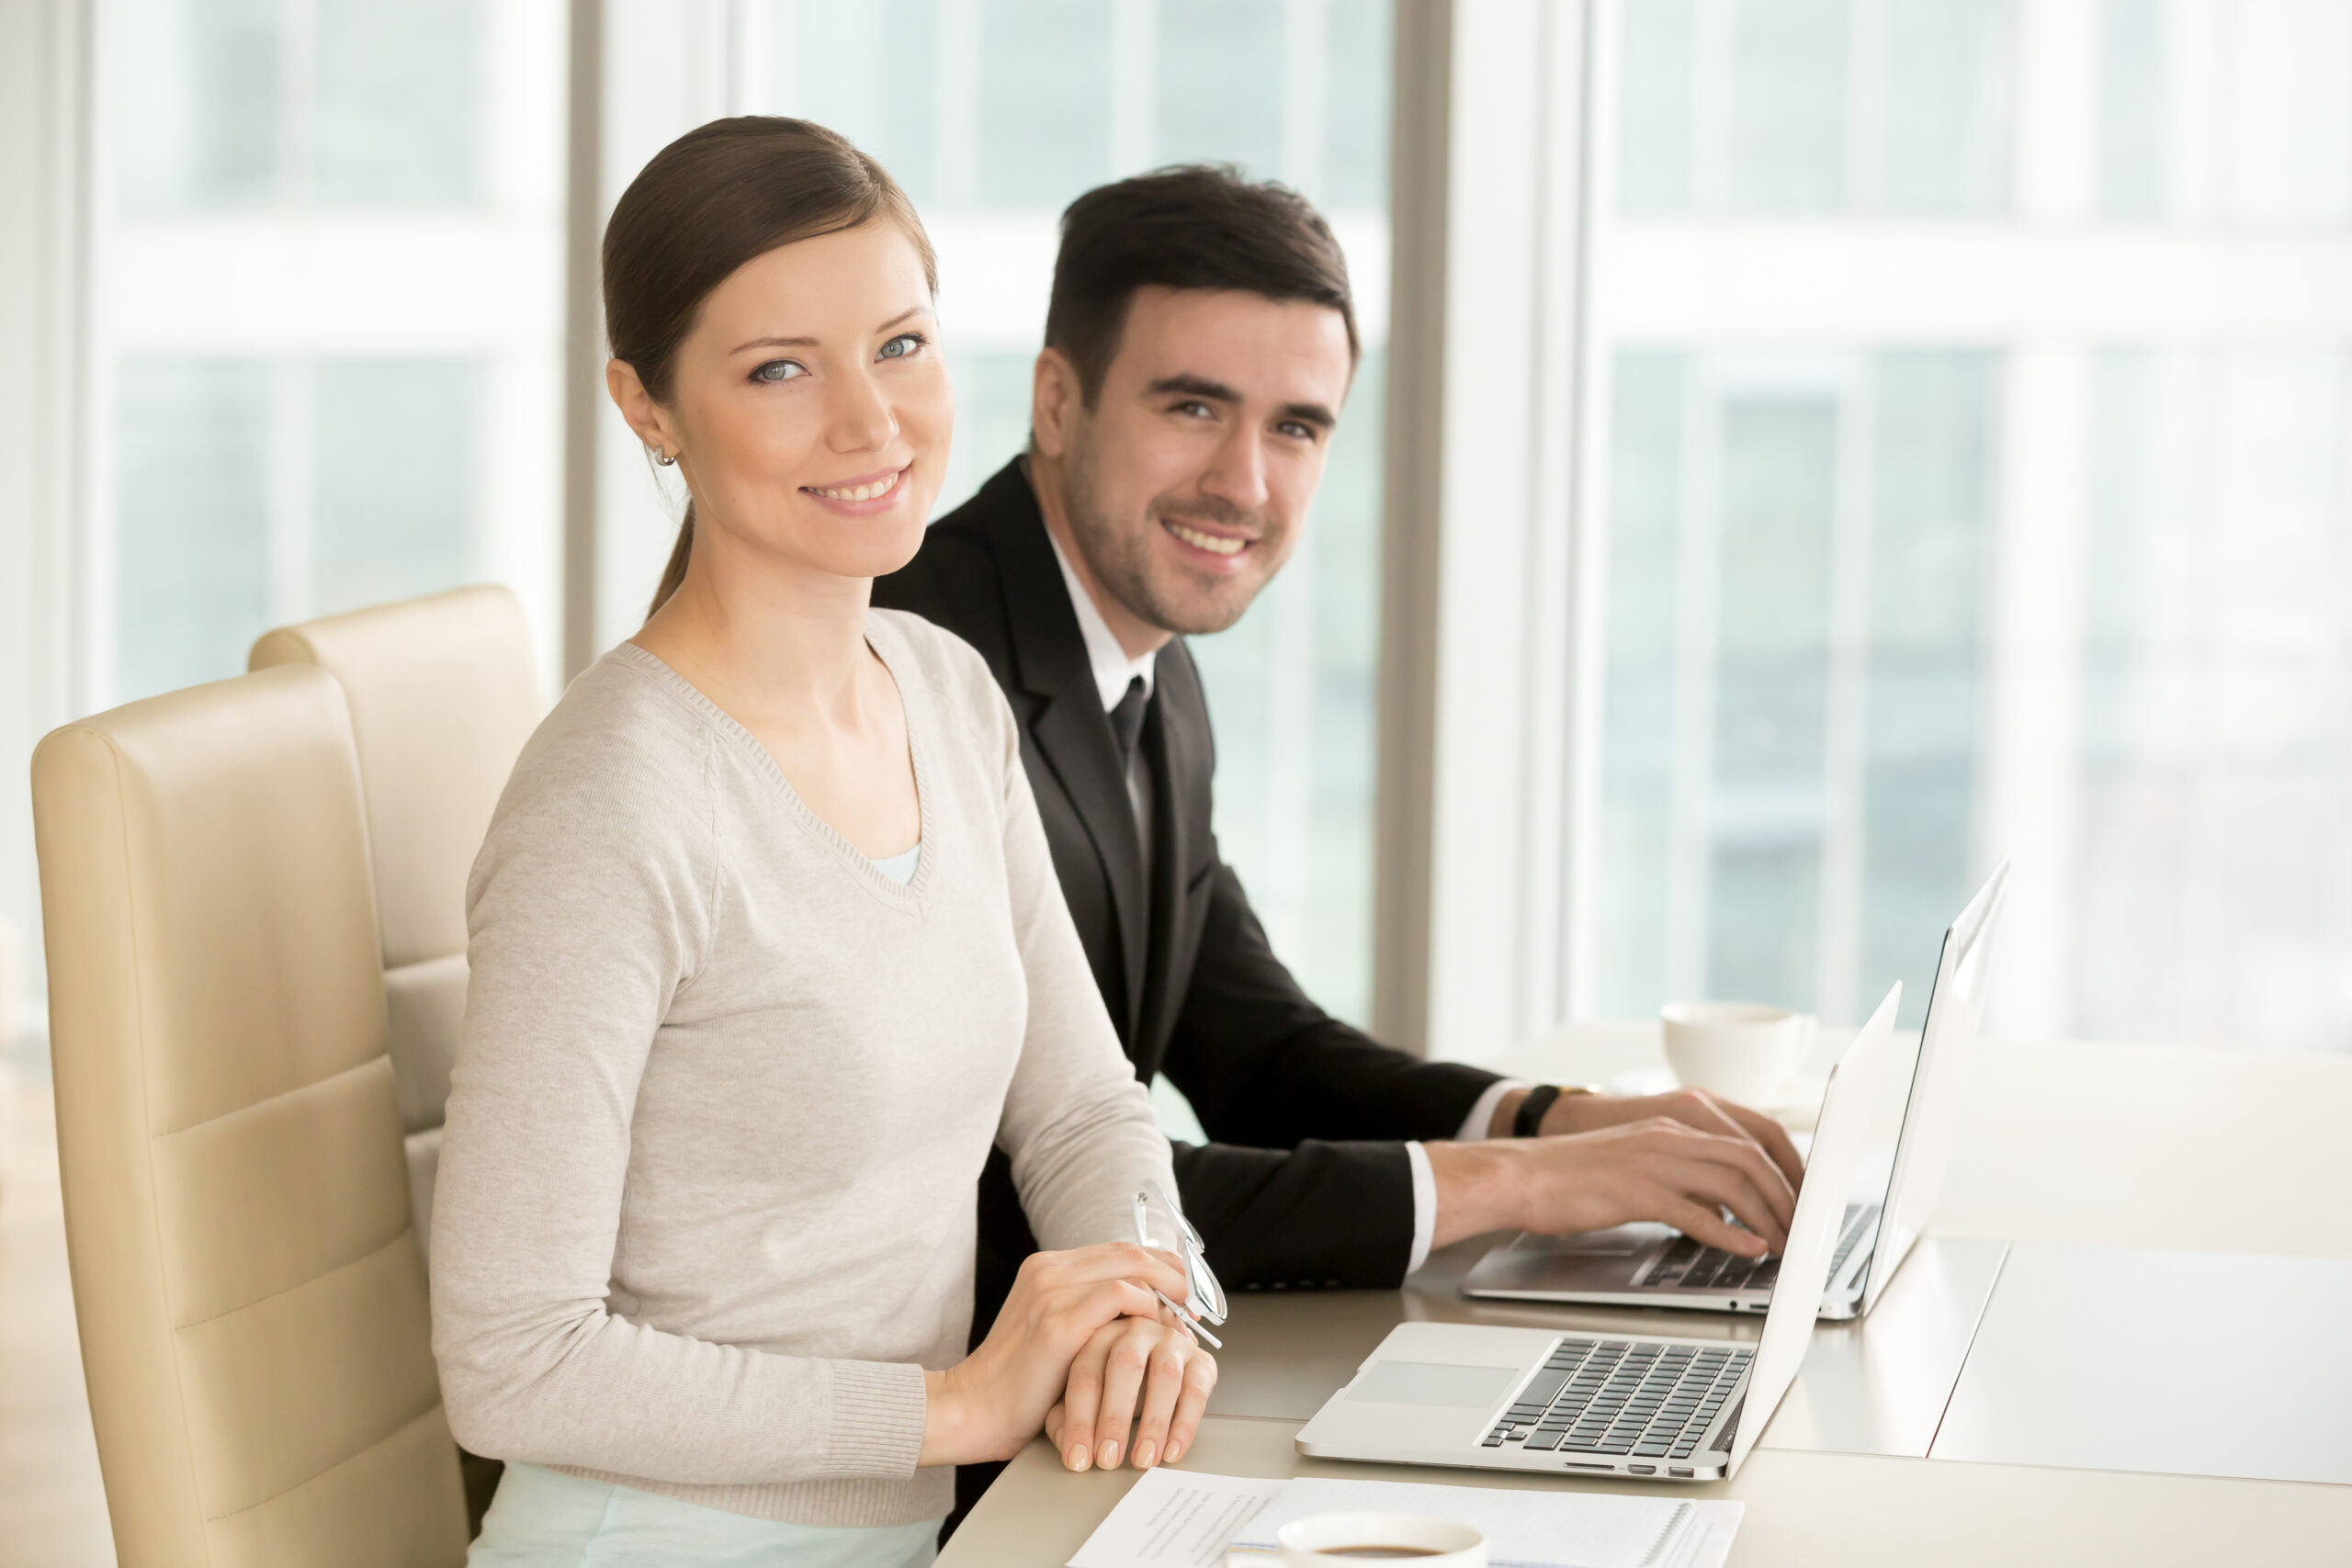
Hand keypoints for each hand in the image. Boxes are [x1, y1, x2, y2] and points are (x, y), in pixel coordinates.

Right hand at [918, 1243, 1188, 1466]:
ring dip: (1168, 1292)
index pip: (1120, 1250)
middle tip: (1199, 1301)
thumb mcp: (1055, 1332)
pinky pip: (1122, 1296)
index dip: (1161, 1265)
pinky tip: (1156, 1332)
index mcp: (1046, 1267)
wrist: (973, 1408)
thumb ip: (1090, 1312)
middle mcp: (1049, 1269)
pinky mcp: (1059, 1321)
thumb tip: (1149, 1309)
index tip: (1187, 1289)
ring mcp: (1052, 1291)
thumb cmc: (1018, 1383)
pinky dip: (1149, 1309)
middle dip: (1175, 1274)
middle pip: (1131, 1251)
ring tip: (1185, 1320)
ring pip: (1132, 1268)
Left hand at [1043, 1306, 1217, 1471]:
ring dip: (1154, 1422)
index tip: (1078, 1458)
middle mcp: (1137, 1330)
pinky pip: (1196, 1390)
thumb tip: (1065, 1444)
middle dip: (1115, 1417)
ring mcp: (1171, 1341)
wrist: (1153, 1369)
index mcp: (1100, 1334)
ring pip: (1165, 1376)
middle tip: (1108, 1458)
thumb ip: (1064, 1419)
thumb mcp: (1083, 1399)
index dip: (1080, 1420)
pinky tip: (1171, 1452)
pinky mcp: (1201, 1360)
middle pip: (1125, 1366)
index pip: (1086, 1373)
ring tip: (1143, 1460)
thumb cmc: (1112, 1385)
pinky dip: (1185, 1424)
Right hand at [1424, 1115, 1798, 1256]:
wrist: (1522, 1175)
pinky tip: (1745, 1249)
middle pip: (1751, 1157)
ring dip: (1767, 1217)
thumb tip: (1722, 1205)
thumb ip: (1681, 1175)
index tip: (1802, 1196)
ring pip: (1733, 1182)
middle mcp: (1669, 1133)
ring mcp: (1653, 1159)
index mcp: (1673, 1124)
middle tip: (1800, 1228)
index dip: (1787, 1167)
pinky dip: (1730, 1233)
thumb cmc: (1574, 1177)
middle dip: (1786, 1195)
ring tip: (1781, 1244)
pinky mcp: (1636, 1190)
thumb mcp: (1638, 1164)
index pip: (1751, 1135)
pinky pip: (1697, 1212)